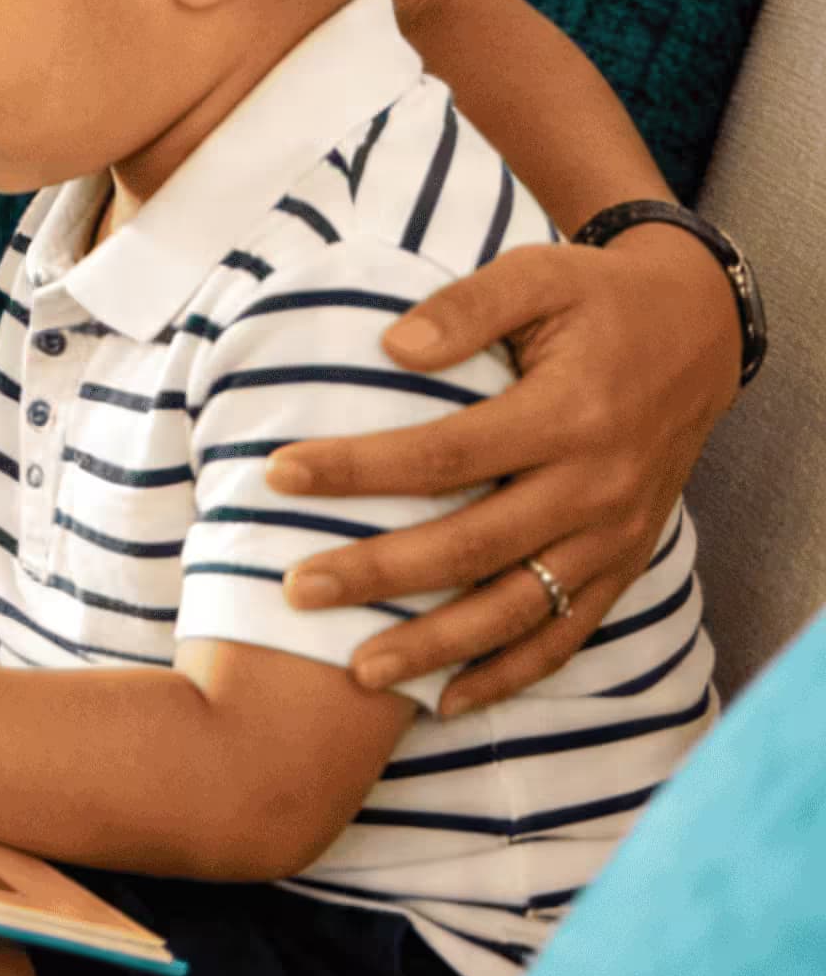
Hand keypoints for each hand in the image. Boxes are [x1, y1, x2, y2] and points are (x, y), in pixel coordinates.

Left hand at [271, 224, 738, 710]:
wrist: (696, 334)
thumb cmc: (598, 300)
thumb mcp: (539, 273)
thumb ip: (466, 306)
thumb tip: (391, 346)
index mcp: (570, 414)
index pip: (445, 454)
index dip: (359, 469)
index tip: (279, 475)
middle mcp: (596, 487)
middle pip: (471, 545)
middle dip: (378, 574)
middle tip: (295, 590)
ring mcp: (614, 537)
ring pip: (516, 609)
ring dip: (436, 647)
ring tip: (357, 670)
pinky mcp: (624, 565)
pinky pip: (567, 635)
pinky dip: (509, 675)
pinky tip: (447, 701)